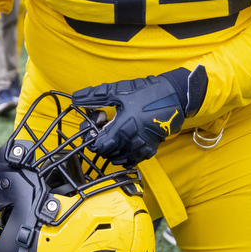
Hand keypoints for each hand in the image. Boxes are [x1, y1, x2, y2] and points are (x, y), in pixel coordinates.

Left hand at [71, 66, 207, 165]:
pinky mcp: (152, 149)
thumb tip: (75, 98)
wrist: (175, 95)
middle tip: (105, 124)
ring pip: (119, 159)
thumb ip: (94, 96)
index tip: (95, 125)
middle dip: (101, 141)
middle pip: (107, 153)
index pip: (98, 146)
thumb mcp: (118, 91)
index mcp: (122, 129)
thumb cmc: (146, 92)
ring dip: (112, 148)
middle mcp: (132, 143)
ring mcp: (143, 148)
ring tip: (115, 131)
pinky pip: (133, 160)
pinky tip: (125, 139)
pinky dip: (125, 154)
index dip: (92, 137)